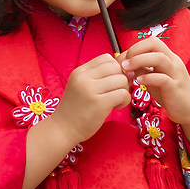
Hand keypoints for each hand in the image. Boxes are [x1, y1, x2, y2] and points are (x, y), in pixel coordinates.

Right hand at [22, 53, 127, 188]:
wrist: (62, 130)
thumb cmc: (75, 109)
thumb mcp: (81, 86)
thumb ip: (98, 77)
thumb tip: (127, 71)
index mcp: (79, 72)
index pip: (106, 58)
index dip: (114, 69)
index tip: (111, 82)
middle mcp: (84, 78)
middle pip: (116, 67)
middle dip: (121, 79)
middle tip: (115, 92)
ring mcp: (91, 90)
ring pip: (121, 80)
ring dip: (123, 90)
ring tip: (114, 101)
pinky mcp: (99, 103)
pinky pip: (123, 94)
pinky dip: (124, 101)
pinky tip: (115, 107)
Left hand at [122, 36, 189, 174]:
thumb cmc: (170, 93)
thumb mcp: (154, 78)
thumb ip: (142, 69)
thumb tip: (125, 63)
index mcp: (168, 57)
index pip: (151, 42)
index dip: (134, 48)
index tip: (121, 60)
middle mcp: (173, 61)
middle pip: (155, 44)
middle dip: (136, 50)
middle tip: (123, 63)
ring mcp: (175, 74)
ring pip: (159, 58)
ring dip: (139, 61)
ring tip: (127, 70)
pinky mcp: (175, 88)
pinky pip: (162, 78)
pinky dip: (148, 78)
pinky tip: (138, 82)